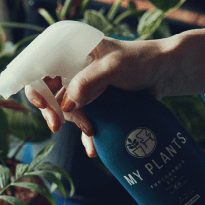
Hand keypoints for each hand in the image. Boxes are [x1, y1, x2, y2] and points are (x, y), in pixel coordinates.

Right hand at [26, 36, 169, 157]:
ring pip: (67, 111)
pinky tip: (92, 150)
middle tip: (56, 126)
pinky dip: (86, 138)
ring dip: (75, 124)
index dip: (37, 89)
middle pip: (51, 95)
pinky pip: (84, 124)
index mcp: (72, 54)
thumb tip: (66, 105)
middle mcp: (75, 71)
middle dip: (54, 112)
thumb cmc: (143, 60)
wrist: (168, 73)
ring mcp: (85, 90)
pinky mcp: (97, 106)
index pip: (42, 71)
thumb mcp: (114, 66)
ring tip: (92, 130)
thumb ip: (88, 81)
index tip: (44, 106)